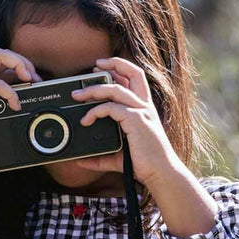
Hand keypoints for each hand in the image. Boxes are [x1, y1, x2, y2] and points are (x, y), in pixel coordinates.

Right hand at [0, 47, 42, 155]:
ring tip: (30, 81)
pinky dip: (10, 92)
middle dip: (23, 61)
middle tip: (35, 78)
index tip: (34, 80)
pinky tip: (15, 104)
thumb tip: (24, 95)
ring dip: (19, 65)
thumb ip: (3, 98)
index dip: (22, 64)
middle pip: (2, 52)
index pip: (4, 59)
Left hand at [70, 56, 180, 189]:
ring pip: (115, 88)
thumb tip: (81, 162)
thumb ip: (100, 158)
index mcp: (144, 109)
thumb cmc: (145, 165)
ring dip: (94, 89)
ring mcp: (141, 111)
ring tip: (77, 96)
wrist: (160, 174)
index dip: (120, 67)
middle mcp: (144, 106)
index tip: (101, 68)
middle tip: (90, 69)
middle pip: (131, 72)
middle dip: (111, 64)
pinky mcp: (136, 120)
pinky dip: (95, 111)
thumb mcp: (119, 158)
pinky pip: (111, 108)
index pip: (135, 78)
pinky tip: (86, 121)